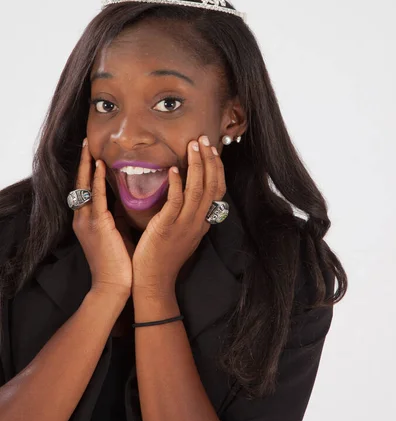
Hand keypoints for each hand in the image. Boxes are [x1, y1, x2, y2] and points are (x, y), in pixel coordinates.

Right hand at [72, 139, 133, 297]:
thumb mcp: (116, 233)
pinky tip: (100, 166)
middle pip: (80, 183)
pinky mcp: (97, 226)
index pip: (86, 189)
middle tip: (86, 142)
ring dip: (87, 165)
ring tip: (89, 147)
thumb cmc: (119, 262)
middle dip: (84, 162)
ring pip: (85, 186)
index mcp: (87, 220)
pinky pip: (96, 197)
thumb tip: (126, 199)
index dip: (87, 170)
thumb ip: (117, 215)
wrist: (113, 286)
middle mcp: (82, 218)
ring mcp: (87, 221)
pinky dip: (97, 180)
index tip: (91, 152)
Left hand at [131, 136, 226, 296]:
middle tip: (204, 139)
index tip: (212, 150)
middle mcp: (198, 222)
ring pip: (198, 190)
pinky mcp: (168, 228)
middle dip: (210, 160)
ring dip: (197, 166)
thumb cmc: (162, 257)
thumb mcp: (181, 233)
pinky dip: (178, 184)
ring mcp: (185, 225)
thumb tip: (180, 190)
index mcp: (202, 222)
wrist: (154, 281)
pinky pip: (176, 202)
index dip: (216, 168)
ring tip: (193, 146)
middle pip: (212, 186)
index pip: (217, 190)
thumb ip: (184, 213)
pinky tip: (175, 169)